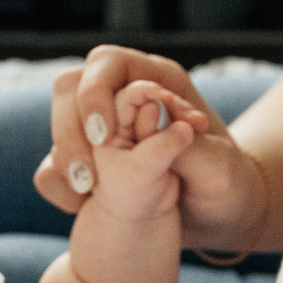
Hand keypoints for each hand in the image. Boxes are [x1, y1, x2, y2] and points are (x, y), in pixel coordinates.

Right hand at [33, 46, 265, 246]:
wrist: (220, 218)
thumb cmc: (228, 184)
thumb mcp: (220, 168)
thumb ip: (189, 149)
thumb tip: (160, 134)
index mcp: (159, 80)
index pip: (109, 63)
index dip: (96, 91)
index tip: (102, 136)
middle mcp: (124, 97)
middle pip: (70, 88)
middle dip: (70, 128)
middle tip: (87, 174)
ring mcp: (104, 128)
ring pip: (59, 125)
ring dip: (64, 157)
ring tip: (86, 191)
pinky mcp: (91, 160)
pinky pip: (54, 163)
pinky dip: (60, 183)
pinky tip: (84, 204)